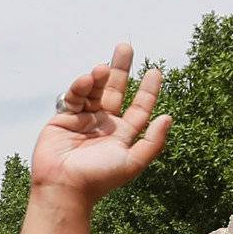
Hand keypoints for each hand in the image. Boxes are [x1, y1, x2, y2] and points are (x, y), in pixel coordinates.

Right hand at [31, 44, 170, 208]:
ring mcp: (84, 119)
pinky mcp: (64, 118)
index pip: (139, 108)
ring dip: (99, 76)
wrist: (64, 187)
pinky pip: (74, 96)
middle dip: (121, 69)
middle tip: (126, 47)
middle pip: (115, 90)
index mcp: (122, 135)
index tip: (155, 71)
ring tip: (103, 68)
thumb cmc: (99, 178)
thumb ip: (153, 141)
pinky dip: (80, 86)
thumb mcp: (133, 161)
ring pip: (94, 89)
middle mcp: (104, 124)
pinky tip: (86, 79)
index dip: (148, 90)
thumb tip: (168, 117)